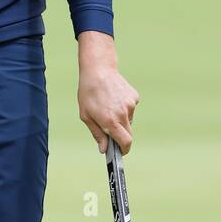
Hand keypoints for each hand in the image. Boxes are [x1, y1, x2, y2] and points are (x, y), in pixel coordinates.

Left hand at [76, 32, 139, 153]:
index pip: (125, 142)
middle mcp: (123, 114)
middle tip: (110, 130)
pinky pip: (130, 108)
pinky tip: (114, 98)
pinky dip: (124, 108)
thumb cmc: (88, 93)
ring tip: (108, 107)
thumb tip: (104, 149)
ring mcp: (130, 105)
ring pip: (129, 120)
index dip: (124, 149)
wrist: (98, 70)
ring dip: (121, 119)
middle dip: (121, 136)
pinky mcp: (134, 97)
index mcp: (110, 121)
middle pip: (129, 134)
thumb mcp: (86, 116)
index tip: (120, 151)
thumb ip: (97, 134)